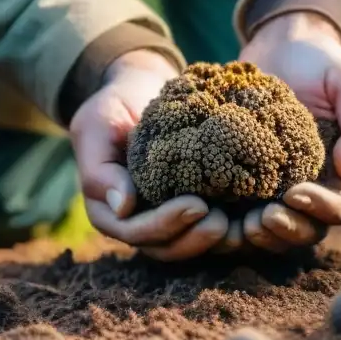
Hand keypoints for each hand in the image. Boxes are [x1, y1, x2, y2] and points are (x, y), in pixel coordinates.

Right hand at [69, 49, 228, 260]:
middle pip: (163, 247)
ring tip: (233, 224)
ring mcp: (160, 217)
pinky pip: (200, 229)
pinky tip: (242, 219)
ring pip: (183, 245)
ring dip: (208, 241)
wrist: (140, 92)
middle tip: (221, 222)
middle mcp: (134, 220)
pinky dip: (221, 230)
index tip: (197, 205)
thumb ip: (101, 168)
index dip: (165, 224)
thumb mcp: (98, 127)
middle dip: (192, 239)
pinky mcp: (184, 208)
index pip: (134, 231)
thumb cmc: (113, 108)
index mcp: (107, 209)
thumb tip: (123, 207)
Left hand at [235, 12, 340, 251]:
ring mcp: (276, 187)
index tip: (296, 195)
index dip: (323, 210)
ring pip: (273, 229)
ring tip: (240, 224)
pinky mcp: (242, 179)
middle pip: (308, 229)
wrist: (281, 45)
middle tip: (261, 219)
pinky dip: (229, 219)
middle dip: (288, 230)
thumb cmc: (322, 63)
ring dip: (259, 234)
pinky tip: (211, 211)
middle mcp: (312, 186)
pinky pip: (238, 210)